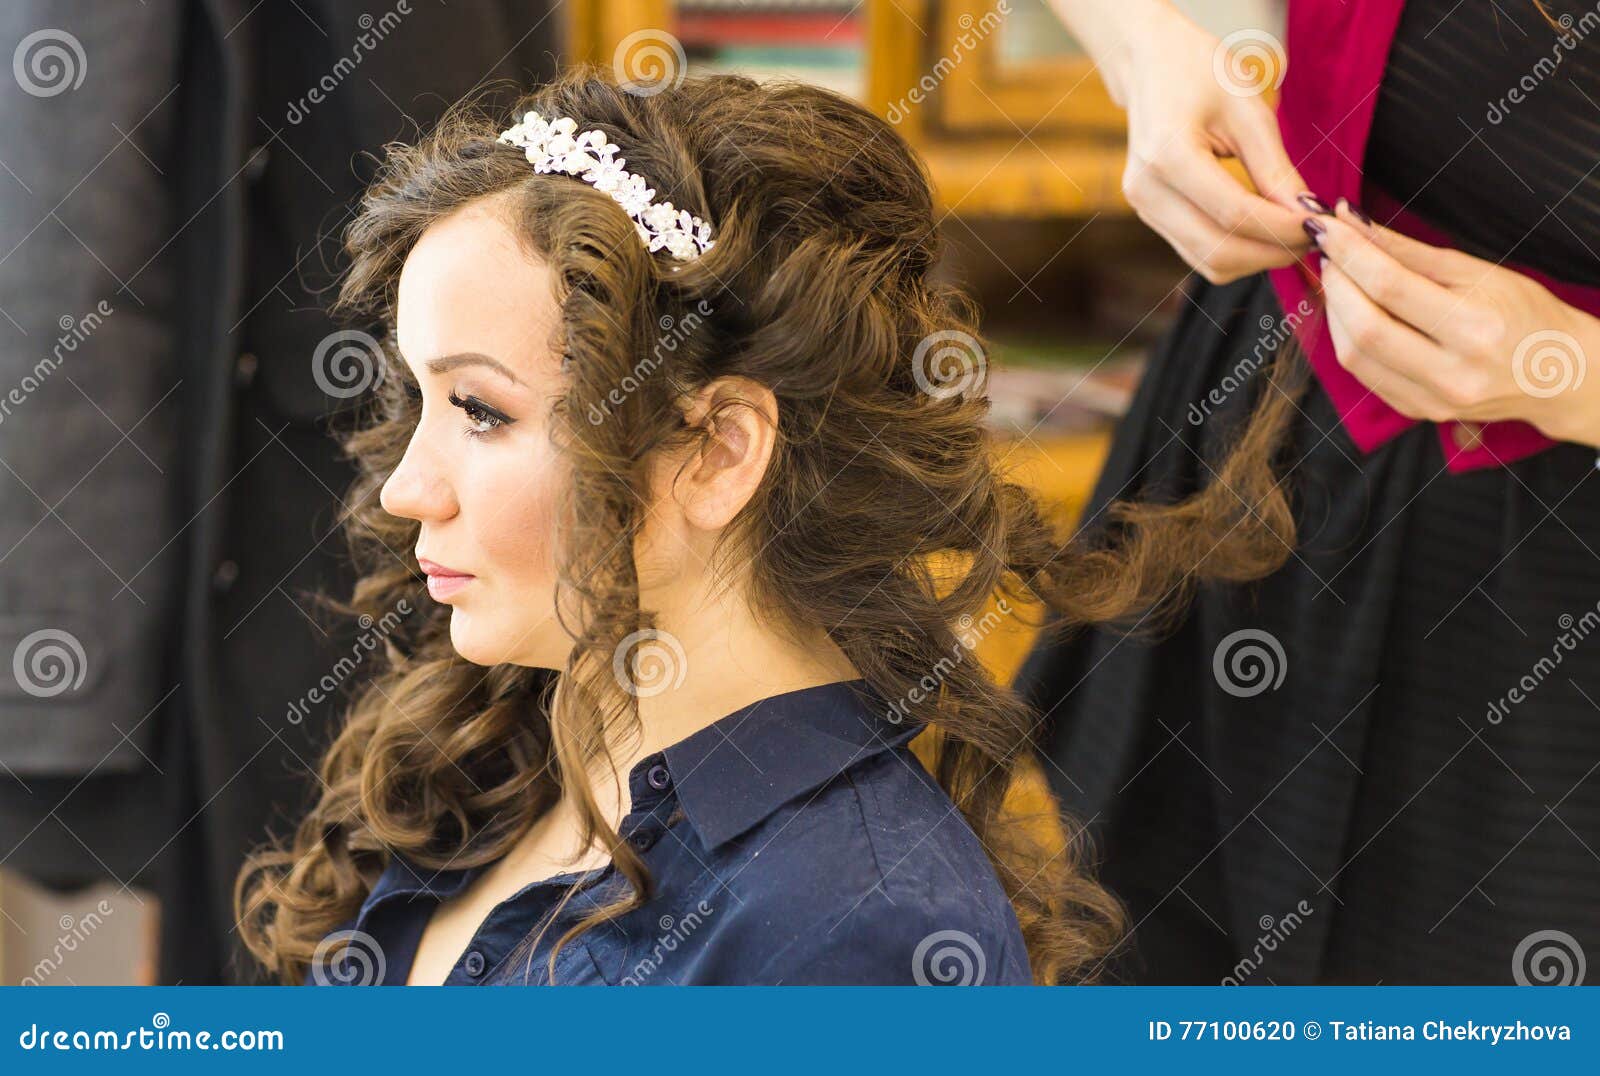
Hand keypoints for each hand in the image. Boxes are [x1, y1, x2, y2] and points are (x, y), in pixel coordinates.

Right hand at [1109, 6, 1314, 281]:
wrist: (1151, 63)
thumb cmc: (1200, 73)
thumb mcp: (1248, 110)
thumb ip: (1276, 169)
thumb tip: (1306, 215)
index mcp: (1168, 156)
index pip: (1234, 214)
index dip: (1283, 229)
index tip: (1321, 224)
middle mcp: (1147, 191)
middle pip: (1219, 251)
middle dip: (1272, 252)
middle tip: (1313, 236)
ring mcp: (1144, 208)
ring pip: (1208, 263)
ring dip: (1256, 259)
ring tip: (1292, 234)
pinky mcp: (1150, 215)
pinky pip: (1199, 252)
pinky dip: (1237, 251)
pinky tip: (1265, 231)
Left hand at [1313, 199, 1599, 448]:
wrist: (1557, 374)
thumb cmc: (1522, 313)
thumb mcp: (1475, 272)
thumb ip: (1408, 251)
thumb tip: (1353, 221)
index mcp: (1475, 328)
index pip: (1390, 286)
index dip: (1350, 253)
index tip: (1327, 226)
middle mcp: (1452, 372)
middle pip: (1364, 326)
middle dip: (1336, 282)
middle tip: (1329, 251)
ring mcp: (1433, 400)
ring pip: (1354, 355)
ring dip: (1335, 311)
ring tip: (1338, 277)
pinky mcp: (1418, 412)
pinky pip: (1364, 374)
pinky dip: (1347, 338)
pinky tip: (1351, 312)